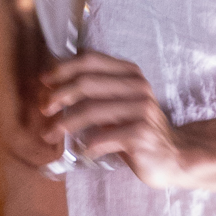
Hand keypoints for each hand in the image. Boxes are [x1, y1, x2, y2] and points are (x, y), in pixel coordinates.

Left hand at [37, 51, 186, 186]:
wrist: (173, 156)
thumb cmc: (136, 129)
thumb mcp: (119, 104)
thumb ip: (96, 91)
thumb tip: (54, 84)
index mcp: (130, 73)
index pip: (91, 60)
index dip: (63, 68)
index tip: (44, 81)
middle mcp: (138, 87)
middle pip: (87, 83)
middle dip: (59, 96)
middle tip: (43, 109)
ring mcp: (142, 110)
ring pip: (91, 110)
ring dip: (64, 124)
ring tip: (49, 134)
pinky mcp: (141, 134)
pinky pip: (102, 137)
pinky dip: (86, 145)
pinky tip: (80, 151)